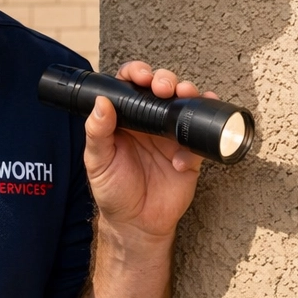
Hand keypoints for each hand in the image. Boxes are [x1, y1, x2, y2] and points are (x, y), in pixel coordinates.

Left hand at [82, 61, 218, 240]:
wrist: (137, 225)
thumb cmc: (114, 192)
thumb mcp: (98, 162)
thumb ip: (97, 133)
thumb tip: (101, 103)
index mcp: (126, 119)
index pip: (132, 85)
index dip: (138, 73)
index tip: (141, 75)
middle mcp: (150, 122)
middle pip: (163, 88)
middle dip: (166, 80)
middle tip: (164, 87)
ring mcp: (171, 137)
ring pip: (185, 105)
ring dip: (189, 95)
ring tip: (186, 95)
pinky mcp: (189, 155)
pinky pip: (199, 140)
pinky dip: (196, 141)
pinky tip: (180, 160)